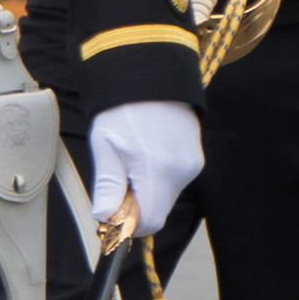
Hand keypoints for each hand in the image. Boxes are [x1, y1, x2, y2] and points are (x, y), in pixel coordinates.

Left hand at [86, 99, 202, 244]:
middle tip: (120, 176)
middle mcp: (181, 171)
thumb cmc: (123, 108)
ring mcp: (193, 165)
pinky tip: (148, 153)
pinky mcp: (196, 160)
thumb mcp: (105, 144)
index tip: (113, 210)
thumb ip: (108, 184)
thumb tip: (103, 217)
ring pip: (166, 197)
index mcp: (156, 169)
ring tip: (134, 158)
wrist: (152, 76)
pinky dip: (159, 177)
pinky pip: (174, 181)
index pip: (149, 222)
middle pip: (158, 211)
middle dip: (136, 204)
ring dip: (148, 189)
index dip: (129, 223)